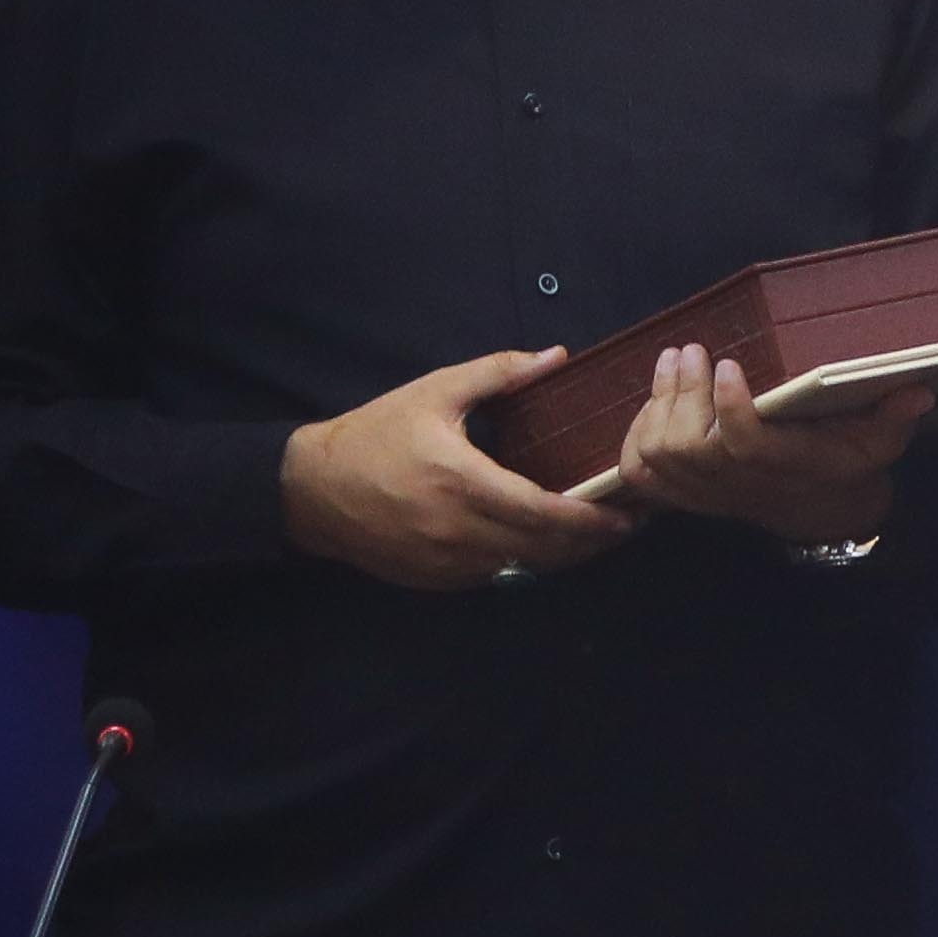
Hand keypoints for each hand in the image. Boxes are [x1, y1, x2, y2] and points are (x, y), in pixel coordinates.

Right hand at [281, 347, 640, 590]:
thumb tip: (557, 356)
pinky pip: (497, 576)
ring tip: (594, 534)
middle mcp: (457, 530)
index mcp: (461, 482)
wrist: (310, 489)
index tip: (626, 516)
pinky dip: (526, 562)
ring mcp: (446, 562)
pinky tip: (545, 543)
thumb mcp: (435, 393)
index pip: (544, 513)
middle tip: (624, 525)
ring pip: (525, 568)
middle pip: (545, 549)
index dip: (592, 520)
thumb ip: (499, 373)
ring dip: (563, 555)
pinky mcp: (436, 580)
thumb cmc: (375, 434)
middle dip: (591, 541)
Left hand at [613, 340, 925, 547]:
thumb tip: (917, 392)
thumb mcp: (881, 441)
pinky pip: (641, 474)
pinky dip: (635, 437)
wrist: (822, 512)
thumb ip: (895, 417)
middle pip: (687, 447)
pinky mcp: (686, 494)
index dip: (730, 408)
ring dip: (659, 404)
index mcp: (789, 467)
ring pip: (659, 455)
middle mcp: (742, 485)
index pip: (746, 445)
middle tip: (692, 351)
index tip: (730, 365)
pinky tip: (652, 402)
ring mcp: (708, 493)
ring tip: (674, 362)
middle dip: (683, 394)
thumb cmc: (849, 463)